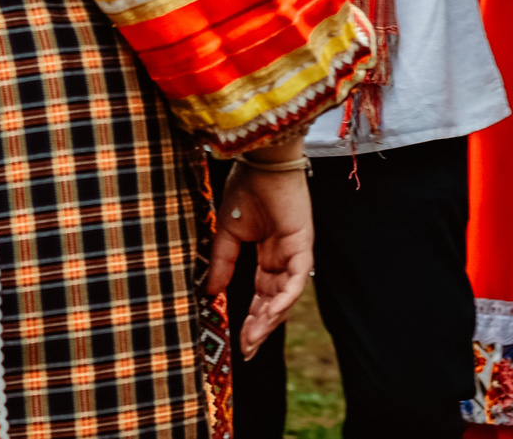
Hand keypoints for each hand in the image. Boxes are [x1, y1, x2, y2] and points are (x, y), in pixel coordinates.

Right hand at [206, 154, 314, 358]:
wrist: (260, 161)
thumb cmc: (245, 188)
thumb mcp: (226, 233)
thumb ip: (221, 264)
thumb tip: (209, 294)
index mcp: (267, 255)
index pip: (262, 295)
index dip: (252, 319)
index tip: (239, 343)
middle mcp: (283, 258)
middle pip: (275, 302)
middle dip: (261, 328)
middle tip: (247, 350)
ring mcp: (295, 252)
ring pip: (287, 296)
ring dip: (270, 319)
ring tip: (253, 339)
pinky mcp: (303, 245)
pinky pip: (298, 280)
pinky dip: (285, 299)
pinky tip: (270, 315)